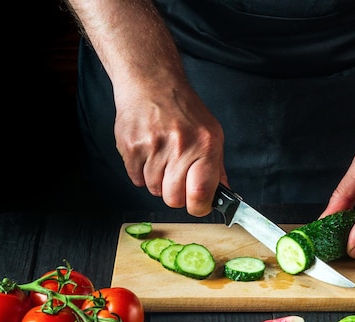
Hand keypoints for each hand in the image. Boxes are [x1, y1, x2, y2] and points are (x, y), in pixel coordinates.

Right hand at [113, 78, 227, 216]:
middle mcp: (180, 146)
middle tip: (177, 177)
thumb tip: (224, 194)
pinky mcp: (130, 147)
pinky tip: (148, 153)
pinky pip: (136, 179)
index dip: (199, 207)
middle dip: (176, 194)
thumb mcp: (211, 134)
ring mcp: (153, 147)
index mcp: (205, 145)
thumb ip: (217, 167)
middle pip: (173, 199)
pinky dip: (141, 172)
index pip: (200, 195)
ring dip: (158, 180)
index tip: (198, 204)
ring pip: (154, 190)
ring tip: (161, 157)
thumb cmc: (183, 109)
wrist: (151, 82)